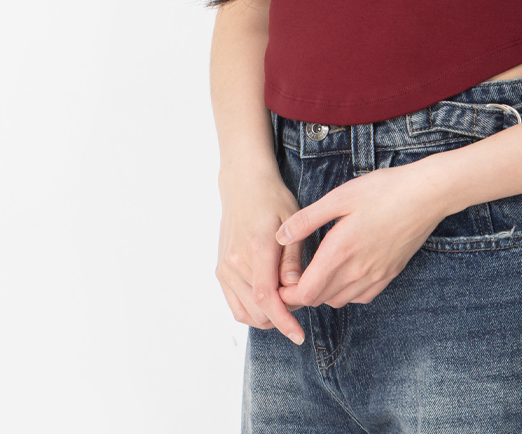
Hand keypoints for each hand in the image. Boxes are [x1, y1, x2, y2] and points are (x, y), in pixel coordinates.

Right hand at [216, 167, 309, 343]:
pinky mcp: (220, 271)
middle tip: (301, 298)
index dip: (283, 320)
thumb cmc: (273, 200)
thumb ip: (293, 259)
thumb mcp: (293, 221)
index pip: (266, 298)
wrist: (243, 185)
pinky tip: (271, 300)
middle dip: (282, 315)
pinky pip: (236, 305)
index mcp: (256, 248)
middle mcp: (235, 262)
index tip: (299, 335)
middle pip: (258, 310)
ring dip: (268, 316)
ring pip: (246, 313)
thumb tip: (296, 292)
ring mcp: (225, 268)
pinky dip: (253, 311)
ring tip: (287, 298)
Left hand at [275, 158, 449, 308]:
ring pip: (339, 301)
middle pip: (319, 300)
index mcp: (340, 252)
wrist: (427, 194)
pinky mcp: (390, 274)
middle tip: (294, 274)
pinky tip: (346, 270)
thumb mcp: (341, 196)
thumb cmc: (384, 190)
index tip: (281, 278)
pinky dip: (347, 291)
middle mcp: (357, 271)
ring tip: (318, 270)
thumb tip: (280, 236)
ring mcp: (376, 275)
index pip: (305, 293)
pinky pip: (361, 296)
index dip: (287, 292)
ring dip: (323, 292)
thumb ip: (308, 219)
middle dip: (301, 293)